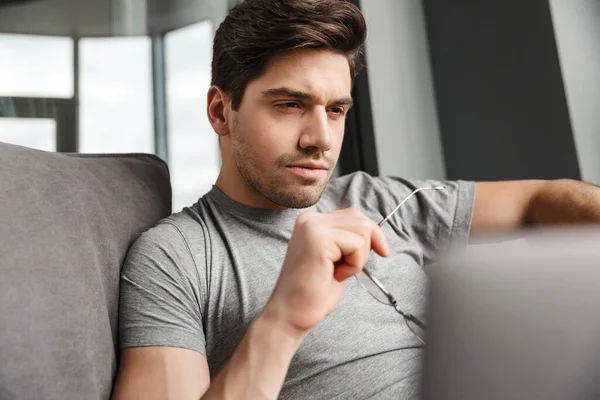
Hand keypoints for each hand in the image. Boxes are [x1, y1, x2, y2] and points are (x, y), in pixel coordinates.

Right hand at [263, 208, 389, 336]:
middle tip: (344, 270)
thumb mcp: (334, 257)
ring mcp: (313, 227)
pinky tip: (335, 275)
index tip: (382, 251)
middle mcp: (310, 219)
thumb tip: (373, 232)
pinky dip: (354, 265)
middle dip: (365, 249)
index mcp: (311, 221)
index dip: (372, 233)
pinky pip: (357, 245)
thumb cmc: (313, 291)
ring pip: (362, 231)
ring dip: (358, 258)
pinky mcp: (319, 240)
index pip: (353, 215)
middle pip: (362, 221)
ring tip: (336, 272)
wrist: (291, 313)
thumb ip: (345, 238)